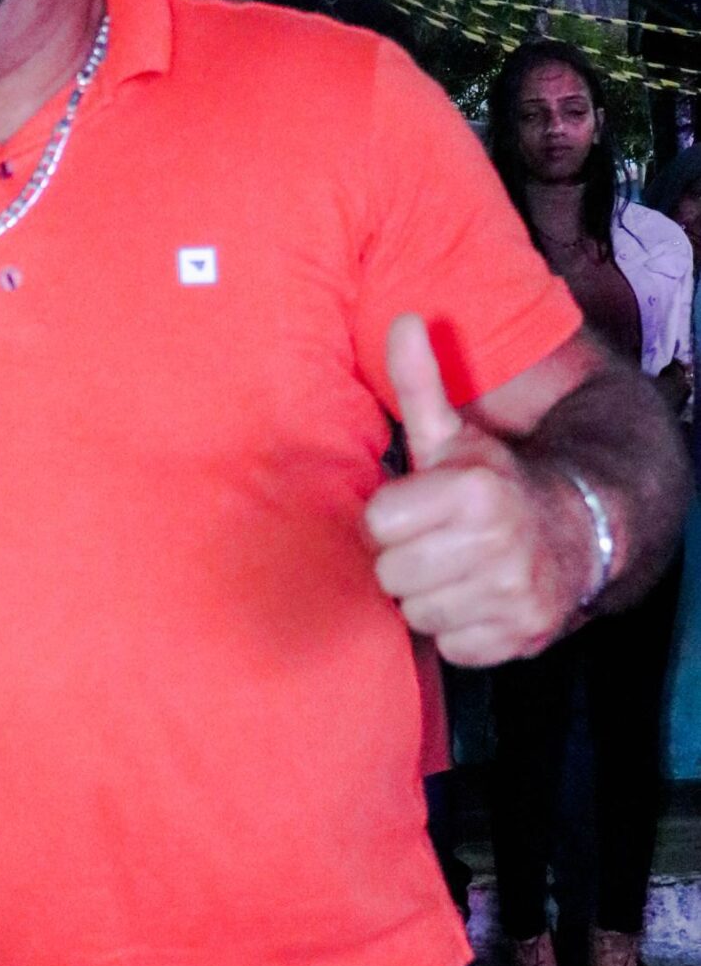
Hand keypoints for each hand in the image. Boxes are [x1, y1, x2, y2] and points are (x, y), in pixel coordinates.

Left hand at [364, 317, 595, 664]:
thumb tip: (404, 320)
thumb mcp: (455, 433)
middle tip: (440, 542)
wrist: (585, 528)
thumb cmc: (497, 482)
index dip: (395, 517)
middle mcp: (499, 547)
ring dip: (432, 595)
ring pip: (418, 614)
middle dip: (410, 558)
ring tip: (461, 568)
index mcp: (475, 492)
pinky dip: (461, 628)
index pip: (378, 524)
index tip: (422, 508)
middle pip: (392, 575)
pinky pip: (452, 646)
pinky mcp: (520, 639)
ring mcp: (513, 598)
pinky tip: (480, 598)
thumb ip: (421, 383)